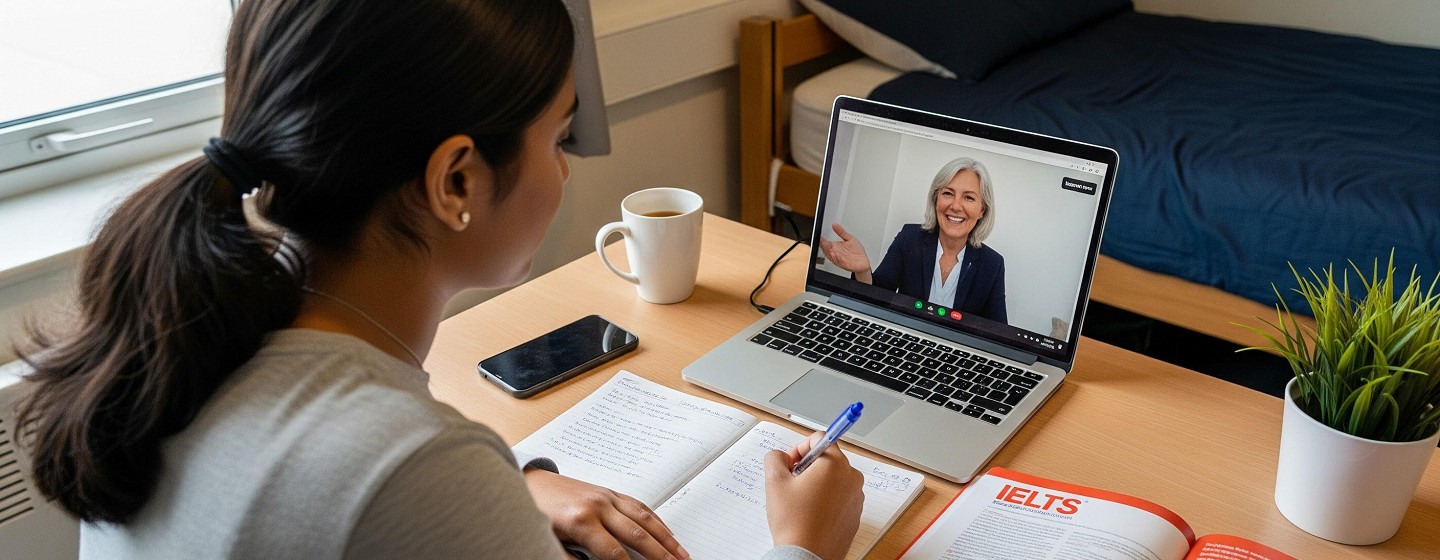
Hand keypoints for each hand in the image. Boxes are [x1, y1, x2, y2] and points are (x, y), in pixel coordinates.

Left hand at [524, 469, 689, 559]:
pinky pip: (639, 506)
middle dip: (661, 556)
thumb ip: (570, 558)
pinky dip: (657, 521)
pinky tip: (667, 533)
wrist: (528, 481)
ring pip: (644, 519)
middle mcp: (598, 506)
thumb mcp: (547, 540)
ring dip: (667, 539)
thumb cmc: (534, 511)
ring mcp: (605, 496)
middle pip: (638, 536)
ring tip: (682, 555)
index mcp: (581, 522)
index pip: (615, 554)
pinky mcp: (608, 491)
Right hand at [763, 433, 864, 559]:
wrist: (807, 555)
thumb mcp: (774, 481)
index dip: (800, 448)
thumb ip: (775, 457)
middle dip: (807, 467)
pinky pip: (839, 497)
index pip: (819, 439)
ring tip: (800, 502)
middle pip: (827, 458)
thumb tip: (782, 457)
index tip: (791, 464)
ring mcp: (856, 498)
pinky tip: (810, 514)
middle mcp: (851, 478)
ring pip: (833, 479)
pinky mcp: (855, 515)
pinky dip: (825, 500)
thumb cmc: (794, 521)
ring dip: (816, 483)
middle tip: (791, 484)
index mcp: (835, 464)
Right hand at [817, 223, 873, 283]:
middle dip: (824, 246)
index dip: (821, 240)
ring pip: (830, 256)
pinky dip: (837, 258)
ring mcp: (838, 258)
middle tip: (824, 242)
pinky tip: (837, 254)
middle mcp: (835, 252)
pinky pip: (838, 261)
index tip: (820, 236)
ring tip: (830, 249)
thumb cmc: (857, 251)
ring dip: (829, 253)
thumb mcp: (850, 238)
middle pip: (826, 249)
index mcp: (835, 246)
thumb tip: (835, 225)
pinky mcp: (843, 264)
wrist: (863, 262)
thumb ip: (841, 232)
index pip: (825, 243)